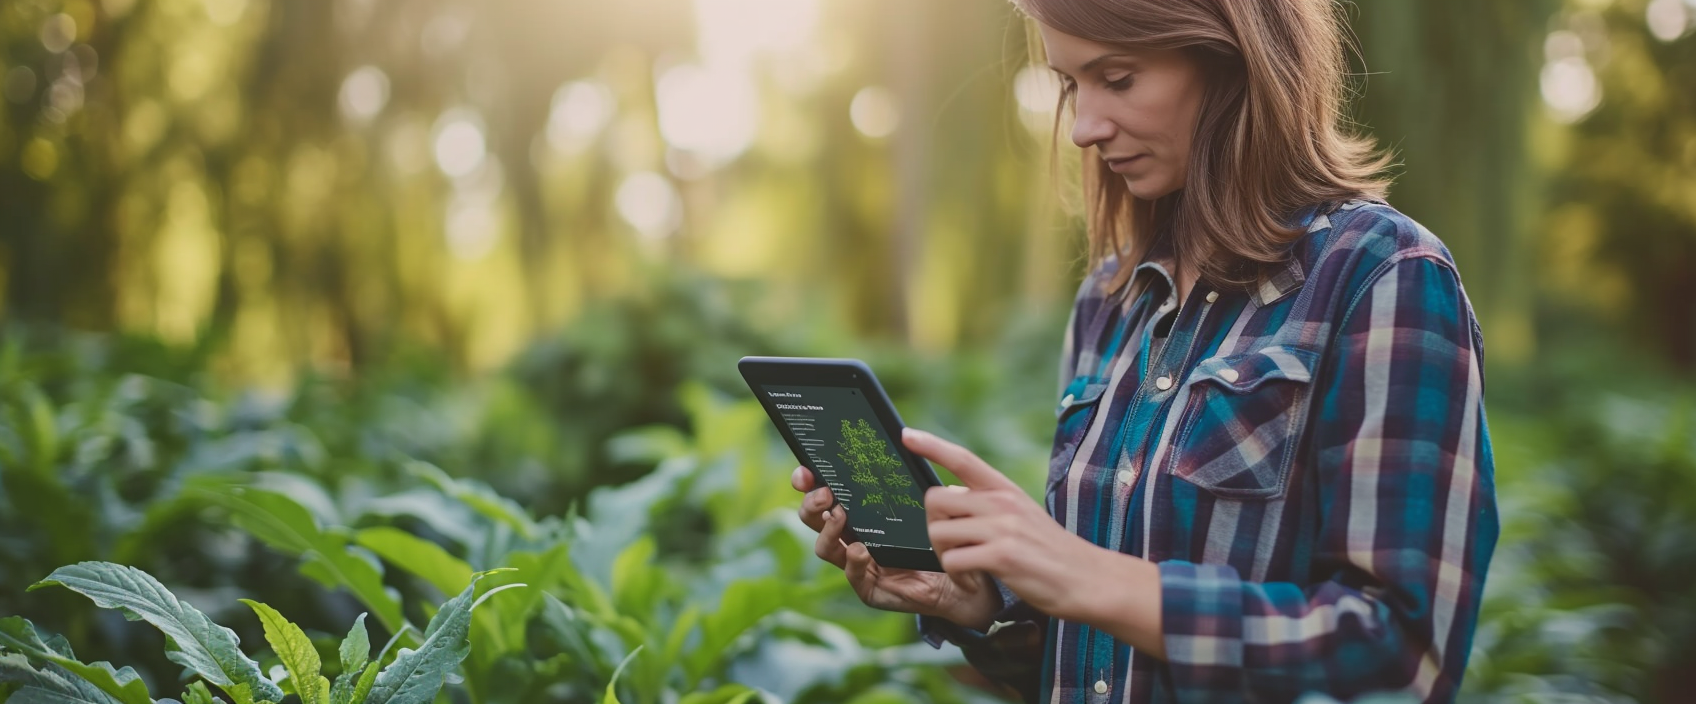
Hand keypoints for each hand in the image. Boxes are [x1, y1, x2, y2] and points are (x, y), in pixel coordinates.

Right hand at [791, 466, 999, 628]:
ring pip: (825, 547)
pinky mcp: (869, 587)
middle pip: (814, 519)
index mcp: (858, 511)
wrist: (962, 575)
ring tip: (840, 516)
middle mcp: (851, 536)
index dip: (807, 481)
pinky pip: (851, 575)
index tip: (806, 470)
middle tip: (824, 493)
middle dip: (811, 504)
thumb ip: (913, 474)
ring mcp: (857, 563)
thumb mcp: (925, 498)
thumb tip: (907, 436)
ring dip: (828, 531)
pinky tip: (861, 550)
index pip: (823, 492)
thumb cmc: (941, 532)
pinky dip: (852, 561)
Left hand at [907, 427, 1112, 621]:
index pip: (963, 459)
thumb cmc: (1052, 552)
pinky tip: (973, 583)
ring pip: (939, 533)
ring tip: (967, 571)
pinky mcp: (1002, 556)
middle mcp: (1002, 503)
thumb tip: (955, 495)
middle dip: (933, 527)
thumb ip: (991, 504)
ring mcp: (1002, 528)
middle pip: (936, 500)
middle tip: (951, 548)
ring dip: (944, 558)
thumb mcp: (1023, 515)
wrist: (1089, 579)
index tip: (907, 435)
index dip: (932, 445)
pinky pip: (953, 562)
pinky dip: (957, 578)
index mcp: (1006, 490)